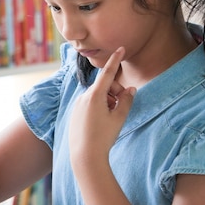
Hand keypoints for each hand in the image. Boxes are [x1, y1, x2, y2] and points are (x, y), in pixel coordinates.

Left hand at [69, 47, 135, 165]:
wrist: (85, 156)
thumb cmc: (103, 137)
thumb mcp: (119, 118)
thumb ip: (126, 101)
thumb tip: (130, 89)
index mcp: (95, 95)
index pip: (107, 72)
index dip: (115, 60)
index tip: (120, 48)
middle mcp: (83, 96)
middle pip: (104, 86)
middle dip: (116, 91)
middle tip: (122, 105)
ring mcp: (77, 104)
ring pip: (97, 96)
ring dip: (107, 100)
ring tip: (111, 117)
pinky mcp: (74, 112)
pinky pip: (89, 104)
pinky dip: (98, 107)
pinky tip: (100, 123)